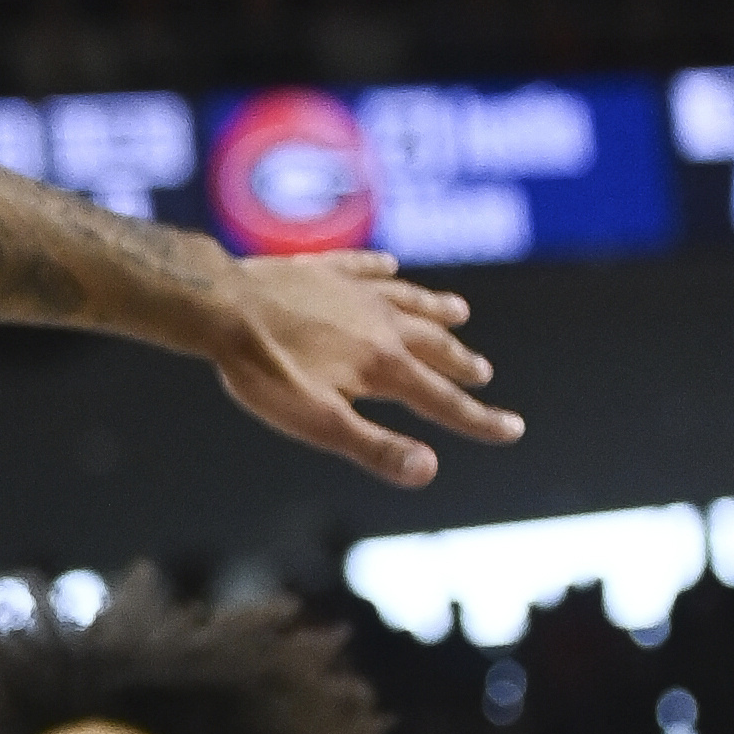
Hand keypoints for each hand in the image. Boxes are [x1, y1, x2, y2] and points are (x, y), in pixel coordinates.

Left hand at [206, 250, 518, 487]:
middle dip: (460, 362)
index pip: (444, 400)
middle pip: (433, 346)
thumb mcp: (318, 423)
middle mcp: (381, 323)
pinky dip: (380, 267)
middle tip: (482, 372)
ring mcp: (351, 291)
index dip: (480, 420)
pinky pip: (361, 266)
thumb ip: (374, 447)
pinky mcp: (319, 269)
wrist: (220, 306)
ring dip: (435, 309)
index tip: (514, 429)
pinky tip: (388, 263)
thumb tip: (429, 469)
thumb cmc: (264, 370)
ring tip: (459, 312)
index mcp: (385, 365)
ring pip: (407, 299)